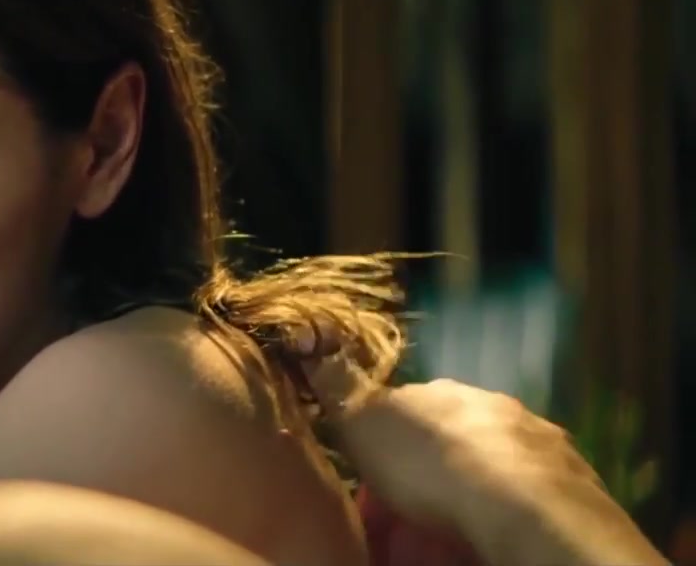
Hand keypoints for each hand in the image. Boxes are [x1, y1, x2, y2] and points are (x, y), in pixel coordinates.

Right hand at [292, 332, 665, 565]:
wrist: (525, 508)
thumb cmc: (434, 462)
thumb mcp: (364, 420)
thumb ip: (339, 385)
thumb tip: (309, 342)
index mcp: (445, 392)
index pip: (406, 411)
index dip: (382, 445)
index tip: (367, 479)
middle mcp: (494, 409)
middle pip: (448, 440)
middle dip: (423, 473)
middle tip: (400, 518)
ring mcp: (538, 446)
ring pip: (488, 469)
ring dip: (463, 496)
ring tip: (441, 537)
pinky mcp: (570, 487)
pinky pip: (520, 501)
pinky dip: (499, 517)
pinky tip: (481, 537)